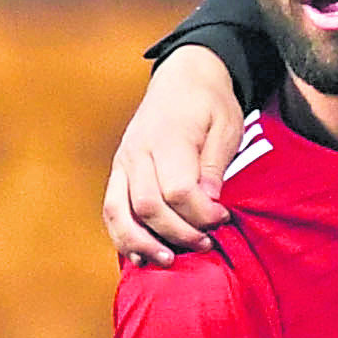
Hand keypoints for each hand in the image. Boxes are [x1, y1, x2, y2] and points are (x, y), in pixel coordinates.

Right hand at [103, 46, 244, 262]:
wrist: (182, 77)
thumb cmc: (209, 103)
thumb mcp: (226, 125)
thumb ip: (214, 164)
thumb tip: (208, 201)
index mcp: (167, 136)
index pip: (177, 189)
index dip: (201, 214)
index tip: (223, 219)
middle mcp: (138, 151)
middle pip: (148, 206)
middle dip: (179, 232)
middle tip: (207, 243)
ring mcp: (123, 162)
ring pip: (120, 212)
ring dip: (142, 243)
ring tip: (169, 260)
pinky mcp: (118, 172)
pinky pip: (111, 210)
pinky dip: (122, 237)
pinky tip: (140, 257)